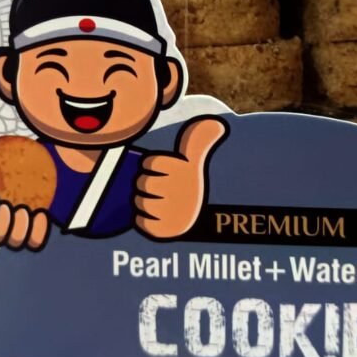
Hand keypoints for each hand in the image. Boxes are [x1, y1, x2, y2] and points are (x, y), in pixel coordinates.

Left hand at [135, 116, 227, 238]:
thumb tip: (217, 123)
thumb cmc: (191, 185)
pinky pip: (141, 222)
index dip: (155, 165)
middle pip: (142, 182)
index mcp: (184, 170)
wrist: (207, 220)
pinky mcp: (164, 232)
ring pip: (140, 202)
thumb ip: (198, 140)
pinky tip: (158, 216)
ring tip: (160, 201)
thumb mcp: (195, 161)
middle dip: (148, 183)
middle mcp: (179, 191)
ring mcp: (171, 213)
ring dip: (145, 201)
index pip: (151, 162)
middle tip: (161, 187)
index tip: (166, 171)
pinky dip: (145, 220)